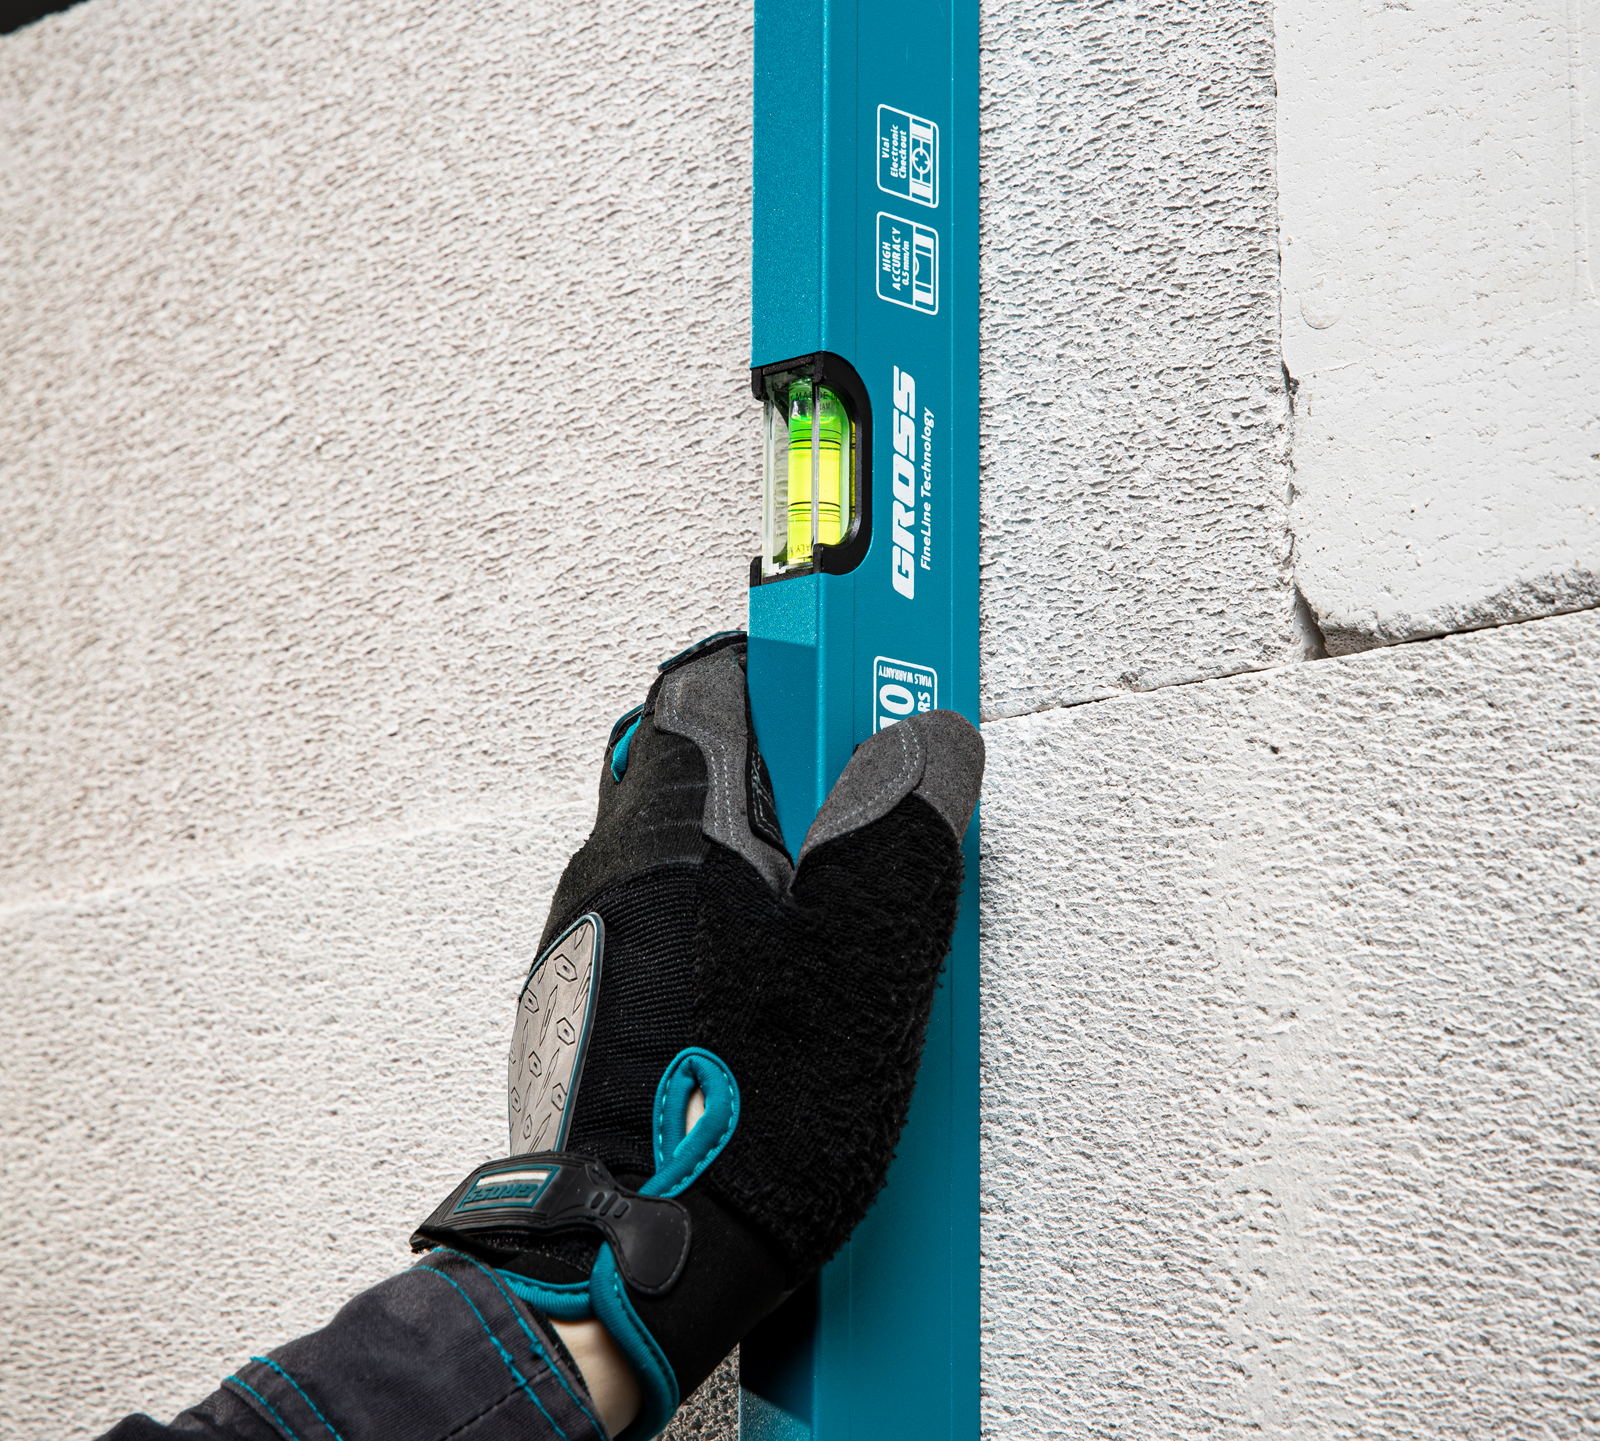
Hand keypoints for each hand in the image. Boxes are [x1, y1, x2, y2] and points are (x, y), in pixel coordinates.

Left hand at [414, 632, 983, 1438]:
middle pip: (705, 756)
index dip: (796, 658)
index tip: (860, 661)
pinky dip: (732, 920)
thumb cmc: (737, 1124)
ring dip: (767, 852)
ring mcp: (594, 933)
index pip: (713, 680)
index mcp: (674, 836)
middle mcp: (615, 868)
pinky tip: (781, 994)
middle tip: (867, 823)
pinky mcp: (595, 995)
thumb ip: (897, 839)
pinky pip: (673, 914)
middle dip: (795, 771)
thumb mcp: (860, 974)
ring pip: (691, 841)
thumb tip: (926, 741)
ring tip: (837, 927)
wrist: (630, 1269)